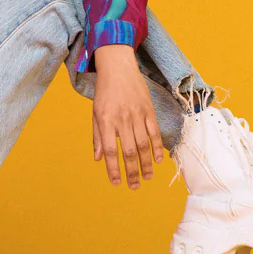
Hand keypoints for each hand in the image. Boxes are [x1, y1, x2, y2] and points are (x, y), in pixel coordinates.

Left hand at [91, 44, 163, 188]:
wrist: (118, 67)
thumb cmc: (104, 92)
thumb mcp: (96, 113)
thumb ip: (98, 137)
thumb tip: (98, 158)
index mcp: (106, 121)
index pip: (111, 151)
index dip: (113, 169)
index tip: (116, 183)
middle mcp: (122, 119)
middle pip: (129, 151)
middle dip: (131, 172)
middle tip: (133, 186)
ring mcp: (137, 115)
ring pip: (143, 145)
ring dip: (145, 164)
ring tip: (146, 178)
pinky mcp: (148, 110)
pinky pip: (154, 132)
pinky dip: (156, 147)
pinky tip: (157, 160)